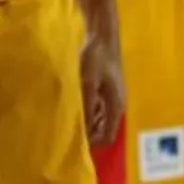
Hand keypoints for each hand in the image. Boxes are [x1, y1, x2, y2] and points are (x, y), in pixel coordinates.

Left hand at [79, 32, 124, 146]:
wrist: (103, 36)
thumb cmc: (96, 59)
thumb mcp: (88, 84)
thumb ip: (86, 109)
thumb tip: (82, 132)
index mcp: (116, 106)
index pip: (108, 136)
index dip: (93, 145)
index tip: (74, 148)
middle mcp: (117, 105)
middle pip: (105, 130)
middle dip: (89, 136)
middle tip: (67, 137)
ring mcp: (112, 97)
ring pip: (101, 120)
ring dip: (88, 125)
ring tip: (68, 125)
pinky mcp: (106, 90)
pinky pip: (98, 110)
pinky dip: (88, 114)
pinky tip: (74, 110)